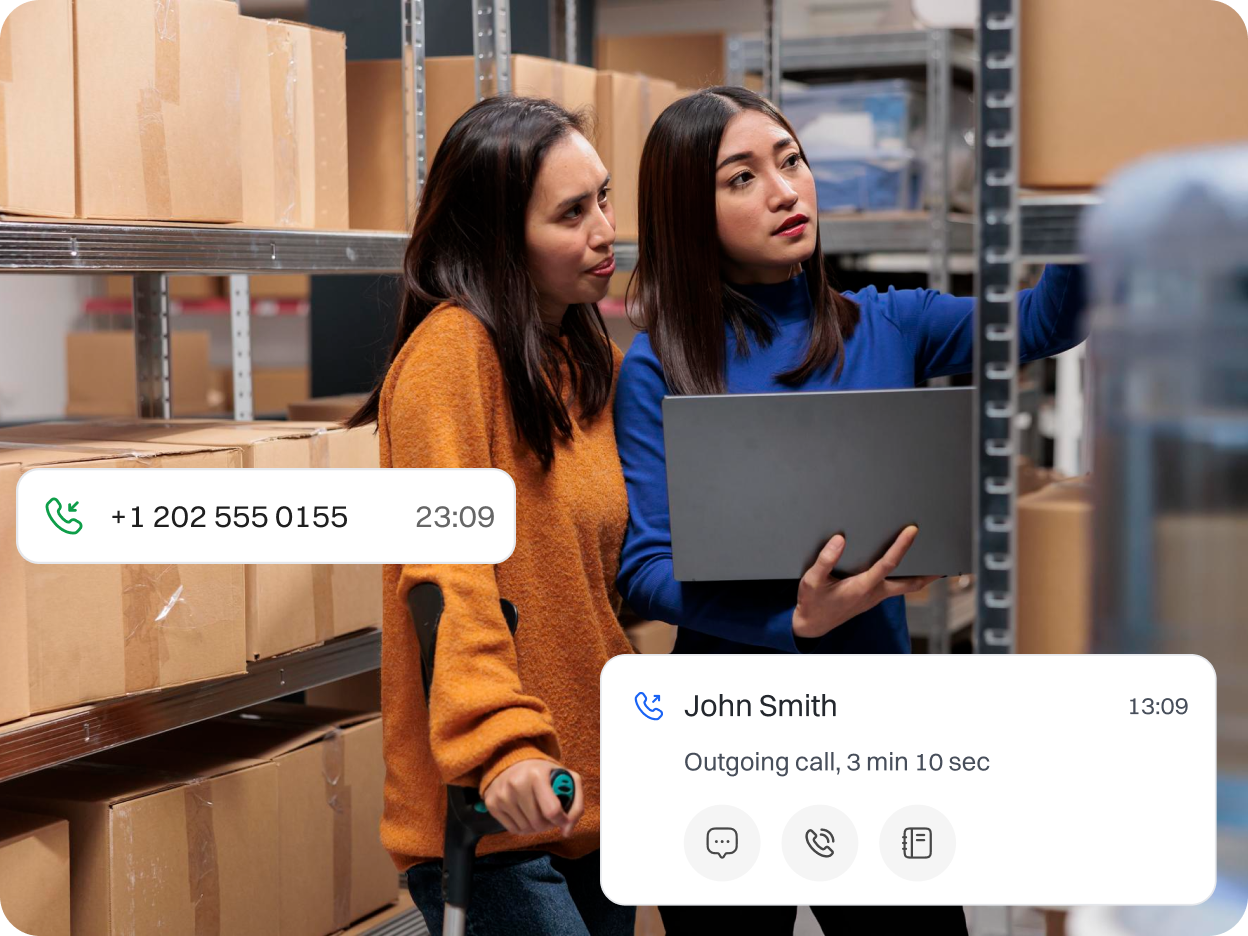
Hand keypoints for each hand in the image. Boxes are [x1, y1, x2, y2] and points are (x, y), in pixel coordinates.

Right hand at [481, 759, 583, 837]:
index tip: (564, 819)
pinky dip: (523, 827)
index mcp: (536, 774)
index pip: (552, 811)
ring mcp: (502, 795)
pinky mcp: (491, 803)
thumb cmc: (542, 772)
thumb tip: (566, 831)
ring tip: (537, 813)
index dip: (561, 820)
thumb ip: (575, 803)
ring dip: (536, 827)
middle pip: (538, 823)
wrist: (510, 760)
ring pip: (526, 829)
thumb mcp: (565, 777)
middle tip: (550, 817)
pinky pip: (513, 830)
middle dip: (548, 824)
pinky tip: (525, 814)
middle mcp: (516, 784)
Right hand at [792, 525, 939, 640]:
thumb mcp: (812, 580)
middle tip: (945, 559)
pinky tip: (906, 570)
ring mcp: (875, 598)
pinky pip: (895, 588)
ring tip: (935, 564)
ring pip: (905, 588)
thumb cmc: (813, 602)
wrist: (812, 624)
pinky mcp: (872, 599)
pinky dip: (907, 579)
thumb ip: (825, 560)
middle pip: (910, 584)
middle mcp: (874, 593)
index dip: (901, 546)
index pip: (888, 564)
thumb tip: (840, 539)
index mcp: (861, 587)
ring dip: (921, 577)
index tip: (912, 531)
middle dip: (928, 573)